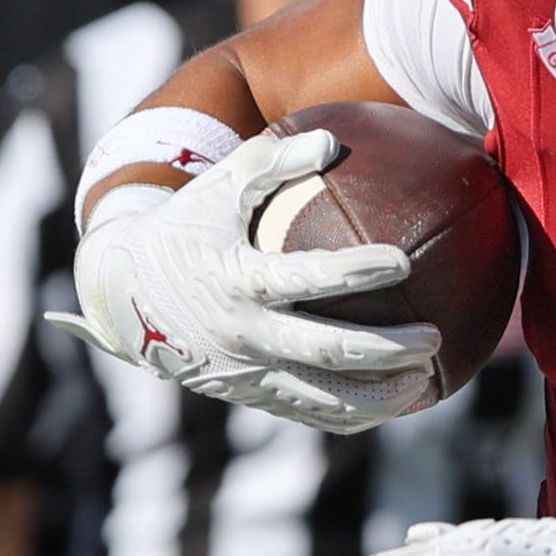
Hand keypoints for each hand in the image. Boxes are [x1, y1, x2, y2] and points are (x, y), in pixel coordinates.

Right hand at [57, 128, 434, 432]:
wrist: (121, 295)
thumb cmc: (182, 231)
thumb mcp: (215, 190)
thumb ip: (269, 162)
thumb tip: (331, 140)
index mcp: (236, 280)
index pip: (305, 278)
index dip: (355, 271)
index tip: (403, 259)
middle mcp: (242, 333)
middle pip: (327, 351)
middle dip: (386, 349)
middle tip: (434, 337)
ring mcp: (246, 372)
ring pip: (324, 398)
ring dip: (380, 396)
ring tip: (427, 382)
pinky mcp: (249, 395)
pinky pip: (310, 413)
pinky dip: (356, 415)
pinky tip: (397, 401)